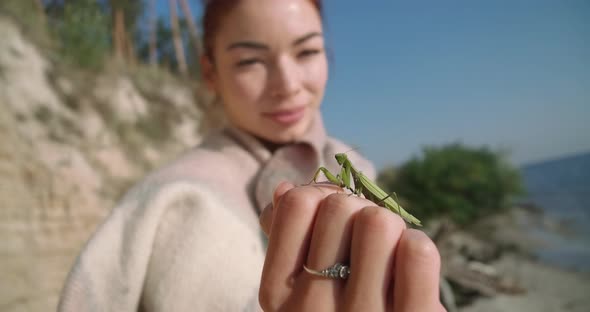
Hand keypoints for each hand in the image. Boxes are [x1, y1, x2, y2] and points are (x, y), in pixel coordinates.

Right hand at [259, 182, 445, 311]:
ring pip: (379, 223)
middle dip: (360, 210)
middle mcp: (311, 309)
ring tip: (388, 253)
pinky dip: (416, 247)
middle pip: (340, 207)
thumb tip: (284, 188)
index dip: (322, 196)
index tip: (335, 218)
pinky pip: (417, 253)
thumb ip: (288, 237)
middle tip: (366, 236)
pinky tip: (410, 266)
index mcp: (277, 293)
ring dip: (392, 227)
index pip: (298, 205)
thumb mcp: (300, 285)